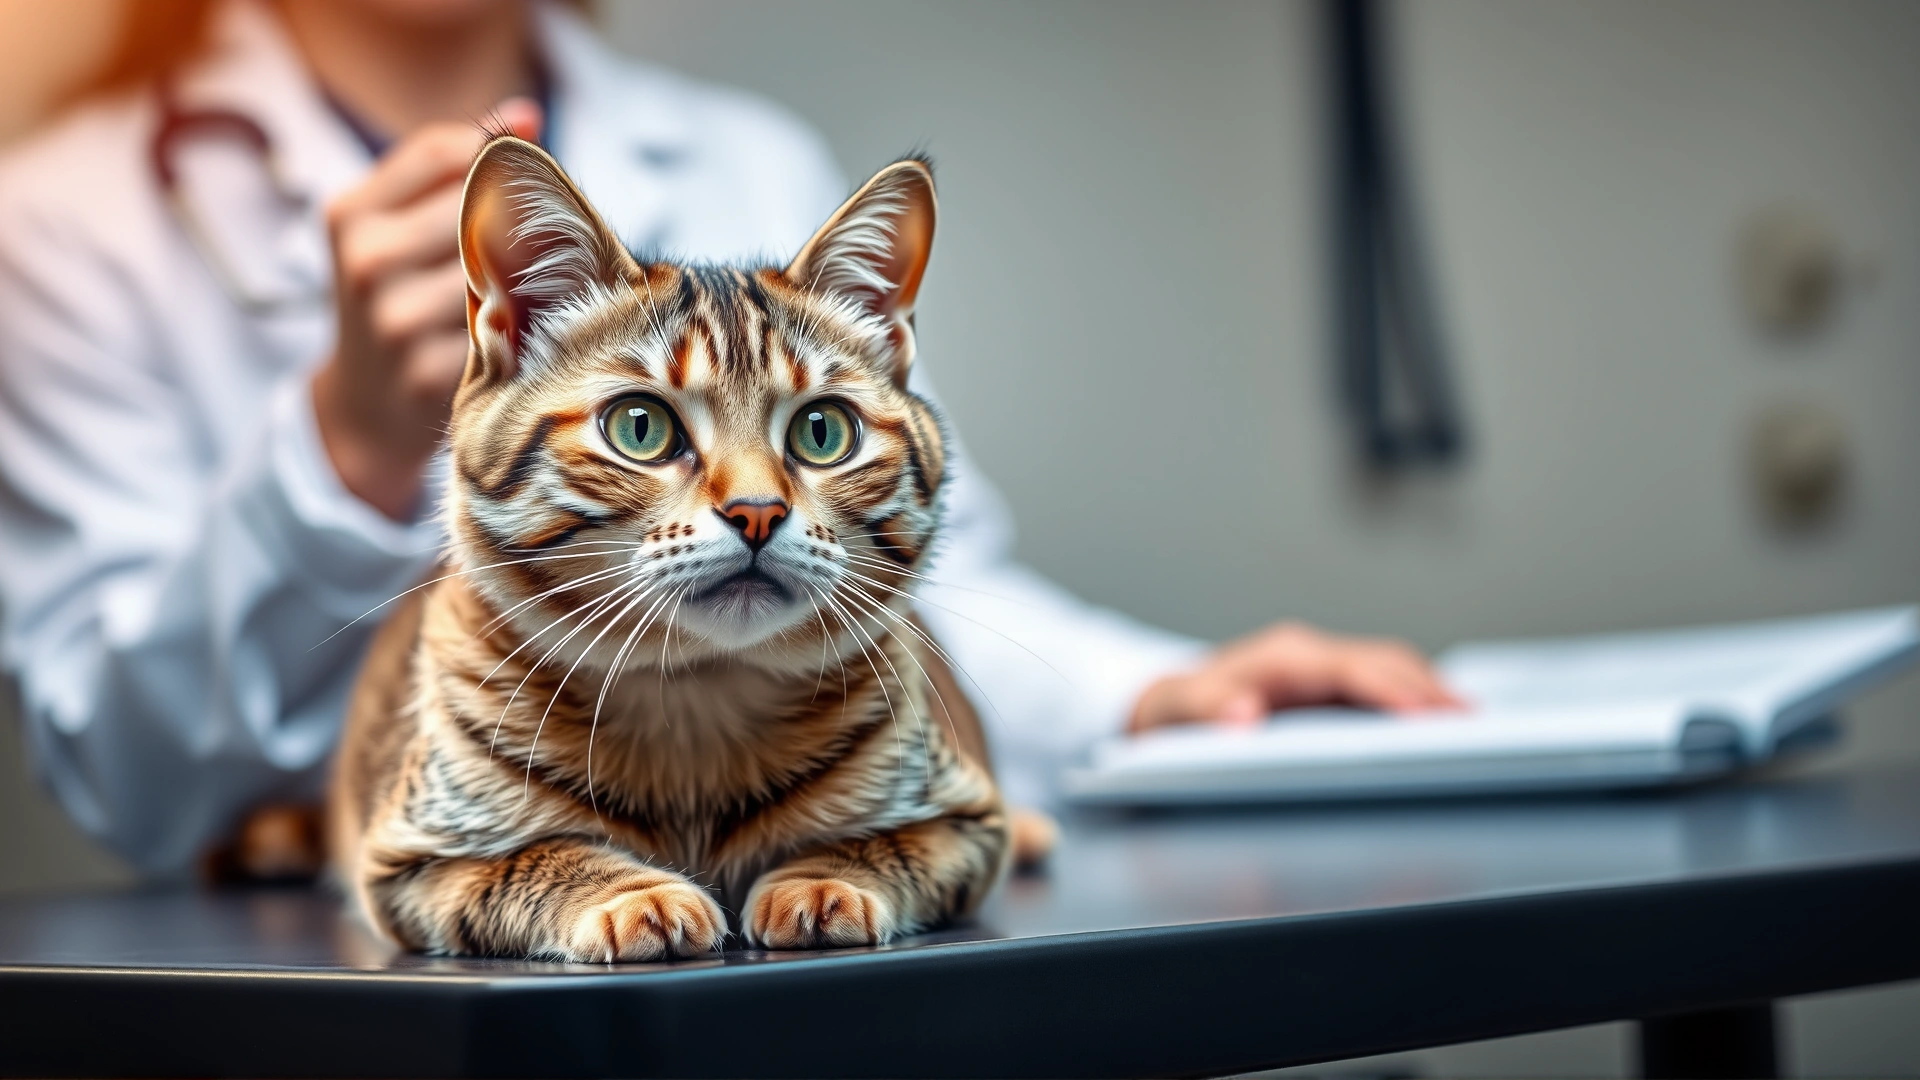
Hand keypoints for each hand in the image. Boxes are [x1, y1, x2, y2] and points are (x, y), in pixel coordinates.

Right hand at [310, 99, 541, 520]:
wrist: (364, 410)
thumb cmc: (395, 299)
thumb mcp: (395, 229)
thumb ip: (452, 168)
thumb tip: (525, 114)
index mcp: (351, 215)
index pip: (448, 151)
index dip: (503, 153)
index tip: (530, 171)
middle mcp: (367, 263)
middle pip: (486, 205)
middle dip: (531, 214)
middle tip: (561, 231)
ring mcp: (399, 321)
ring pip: (508, 267)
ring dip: (546, 269)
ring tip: (558, 278)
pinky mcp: (435, 374)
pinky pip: (512, 326)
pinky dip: (537, 320)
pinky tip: (543, 323)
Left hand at [1128, 622, 1463, 733]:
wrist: (1167, 702)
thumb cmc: (1175, 711)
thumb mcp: (1177, 713)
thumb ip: (1205, 710)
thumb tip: (1242, 714)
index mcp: (1280, 657)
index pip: (1348, 670)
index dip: (1389, 691)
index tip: (1425, 716)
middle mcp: (1306, 652)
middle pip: (1382, 662)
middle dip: (1429, 690)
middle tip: (1472, 726)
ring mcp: (1320, 663)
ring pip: (1390, 665)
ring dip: (1430, 689)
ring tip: (1471, 723)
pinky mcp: (1327, 679)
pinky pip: (1381, 679)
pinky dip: (1416, 694)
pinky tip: (1441, 717)